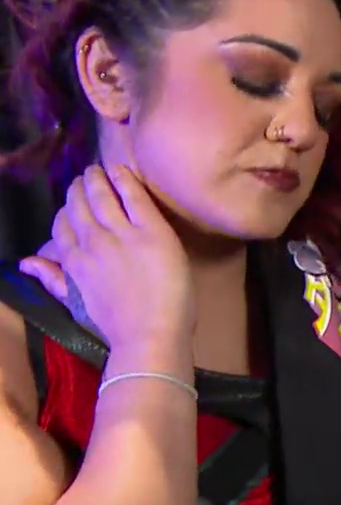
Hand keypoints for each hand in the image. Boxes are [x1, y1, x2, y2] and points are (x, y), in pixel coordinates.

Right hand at [19, 165, 191, 361]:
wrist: (150, 335)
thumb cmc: (117, 325)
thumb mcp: (76, 303)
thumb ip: (52, 279)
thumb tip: (25, 263)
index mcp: (74, 261)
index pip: (62, 226)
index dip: (66, 210)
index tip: (71, 202)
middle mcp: (92, 243)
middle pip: (80, 206)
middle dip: (79, 189)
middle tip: (85, 175)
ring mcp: (121, 235)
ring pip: (102, 197)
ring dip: (97, 179)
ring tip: (98, 169)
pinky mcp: (152, 232)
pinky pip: (134, 197)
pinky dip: (124, 180)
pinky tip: (120, 169)